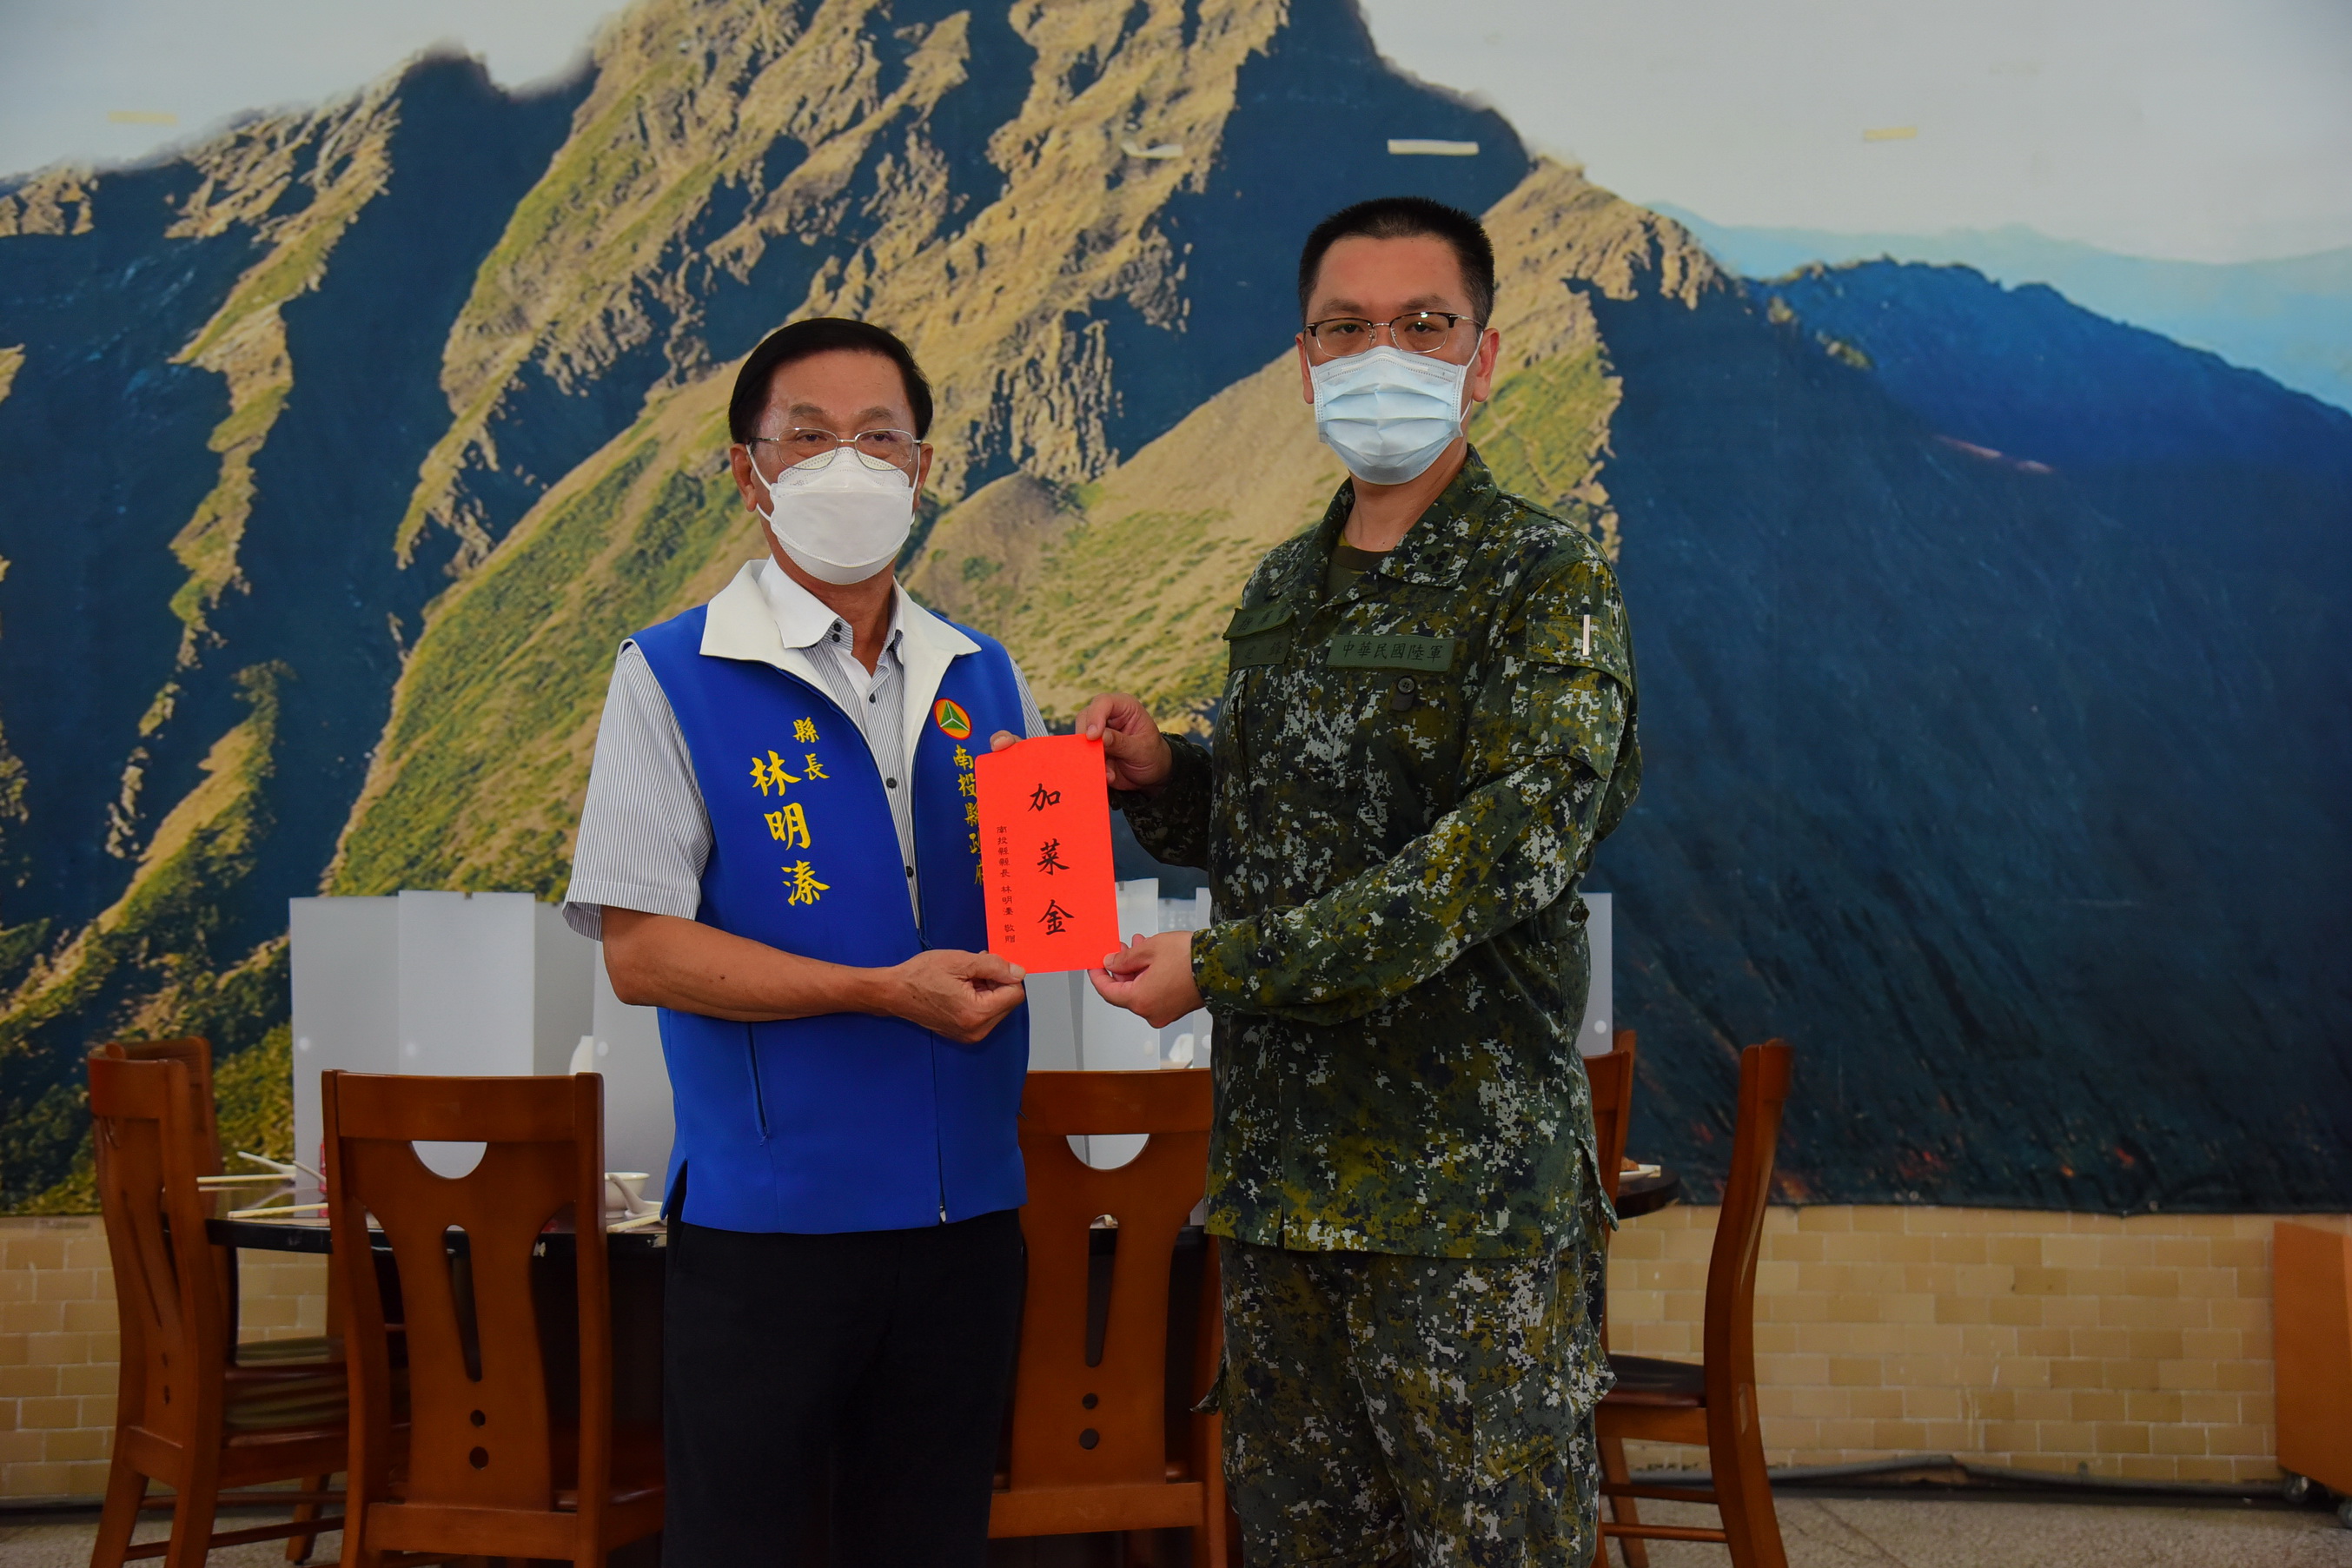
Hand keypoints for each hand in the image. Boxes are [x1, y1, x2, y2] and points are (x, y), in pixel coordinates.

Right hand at [879, 949, 1027, 1044]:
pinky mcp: (963, 1034)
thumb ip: (994, 966)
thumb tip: (1018, 972)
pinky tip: (961, 988)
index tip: (986, 965)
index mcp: (977, 1014)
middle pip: (1007, 1002)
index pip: (1015, 993)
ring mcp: (970, 1035)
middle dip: (996, 982)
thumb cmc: (921, 975)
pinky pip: (984, 1014)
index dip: (1005, 975)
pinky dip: (979, 999)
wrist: (895, 992)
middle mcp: (977, 1031)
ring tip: (964, 977)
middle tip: (973, 970)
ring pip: (997, 1007)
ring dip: (987, 989)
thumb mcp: (961, 961)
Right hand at [1076, 692, 1172, 790]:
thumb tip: (1099, 736)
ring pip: (1080, 739)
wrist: (1152, 775)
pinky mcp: (1093, 749)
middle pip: (1085, 718)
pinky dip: (1093, 768)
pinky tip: (1109, 776)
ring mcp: (1098, 733)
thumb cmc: (1152, 755)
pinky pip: (1083, 756)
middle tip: (1094, 756)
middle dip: (1087, 739)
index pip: (1104, 702)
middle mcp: (1108, 716)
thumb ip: (1121, 742)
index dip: (1095, 716)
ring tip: (1108, 772)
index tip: (1093, 736)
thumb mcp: (1142, 749)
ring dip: (1091, 757)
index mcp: (1125, 708)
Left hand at [1087, 930, 1202, 1028]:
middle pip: (1125, 991)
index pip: (1108, 992)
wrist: (1222, 965)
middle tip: (1120, 948)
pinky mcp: (1176, 1008)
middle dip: (1122, 968)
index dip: (1098, 976)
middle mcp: (1151, 1012)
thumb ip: (1124, 958)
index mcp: (1140, 1001)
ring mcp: (1165, 1013)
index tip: (1094, 965)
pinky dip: (1149, 977)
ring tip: (1139, 946)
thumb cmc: (1189, 958)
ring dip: (1137, 969)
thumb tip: (1111, 963)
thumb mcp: (1149, 949)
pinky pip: (1154, 994)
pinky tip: (1153, 958)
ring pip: (1141, 991)